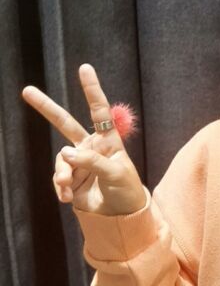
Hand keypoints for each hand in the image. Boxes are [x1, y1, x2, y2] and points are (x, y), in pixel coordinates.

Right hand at [22, 63, 147, 215]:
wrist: (122, 217)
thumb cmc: (127, 191)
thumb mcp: (116, 174)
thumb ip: (92, 162)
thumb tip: (66, 153)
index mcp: (107, 141)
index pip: (99, 111)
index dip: (91, 90)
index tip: (85, 68)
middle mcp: (90, 149)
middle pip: (65, 123)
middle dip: (46, 108)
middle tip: (26, 91)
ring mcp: (79, 163)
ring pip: (61, 160)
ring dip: (62, 173)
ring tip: (67, 186)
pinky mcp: (70, 180)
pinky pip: (58, 179)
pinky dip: (61, 188)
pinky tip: (68, 198)